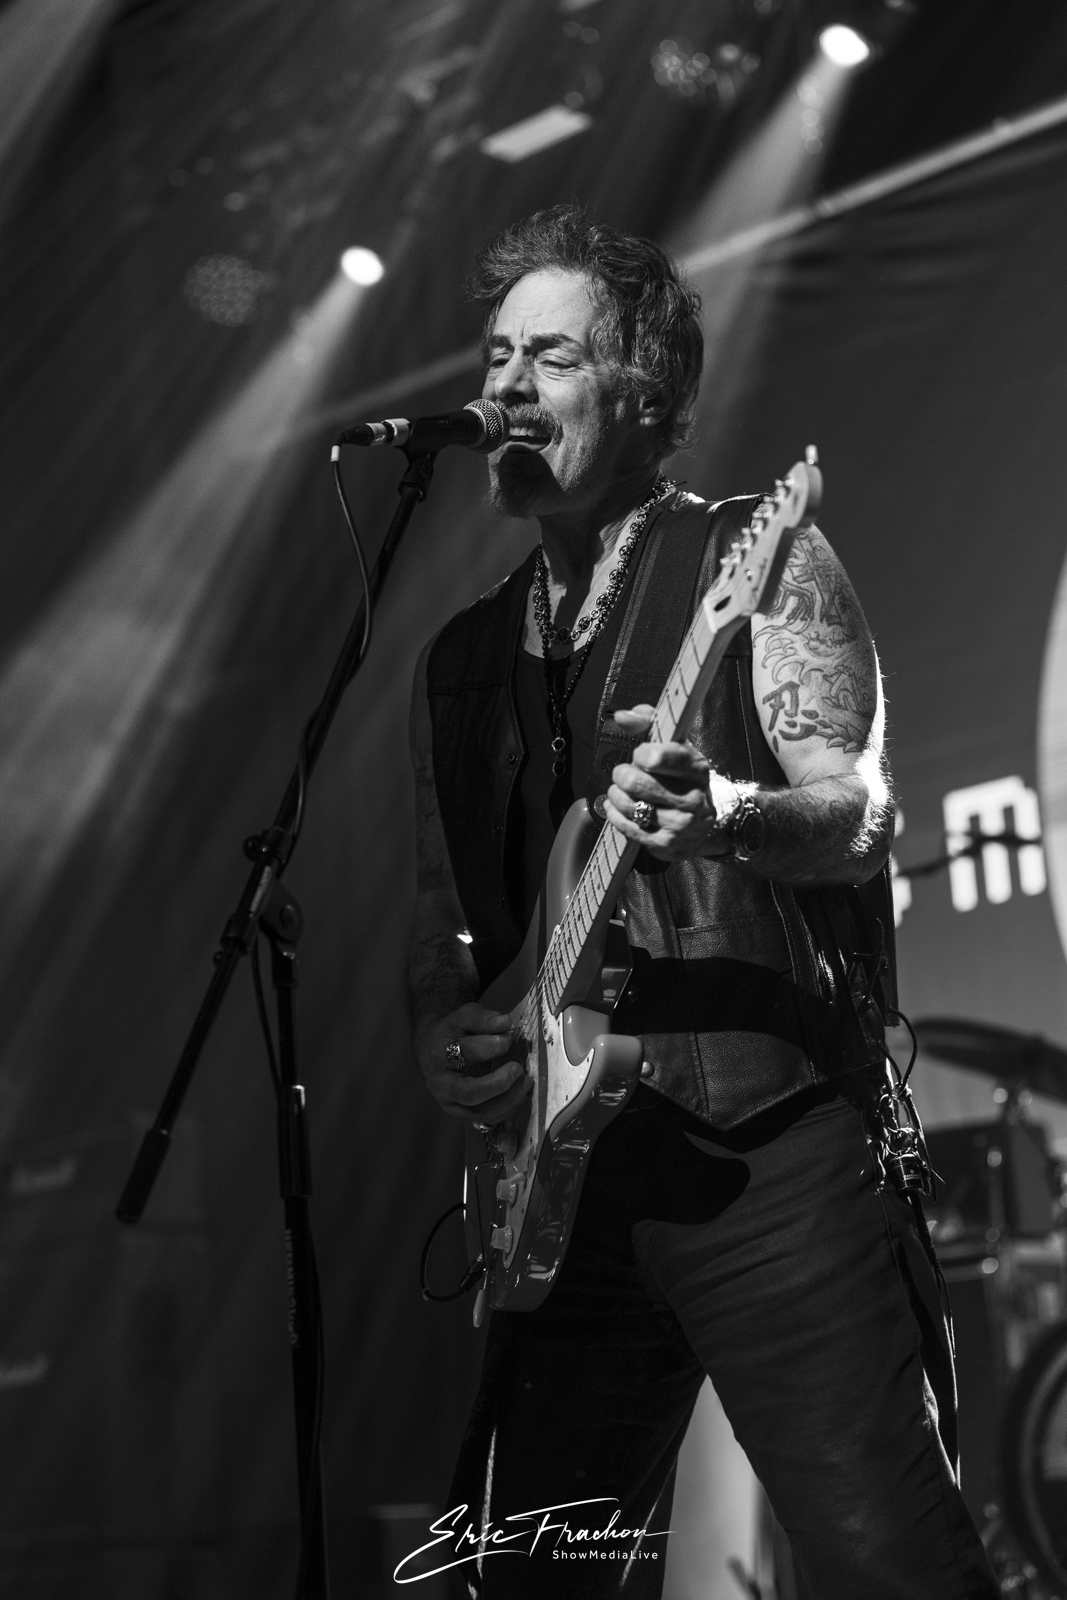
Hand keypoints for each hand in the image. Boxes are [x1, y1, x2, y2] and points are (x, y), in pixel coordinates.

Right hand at [415, 1002, 531, 1125]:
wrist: (432, 1053)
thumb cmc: (451, 1034)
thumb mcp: (462, 1017)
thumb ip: (483, 1018)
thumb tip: (506, 1023)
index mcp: (440, 1056)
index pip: (466, 1053)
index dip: (490, 1046)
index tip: (508, 1038)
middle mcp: (442, 1086)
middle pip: (469, 1093)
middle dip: (498, 1084)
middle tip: (517, 1069)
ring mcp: (451, 1105)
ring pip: (480, 1112)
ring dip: (508, 1100)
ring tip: (526, 1083)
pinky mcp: (462, 1116)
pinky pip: (486, 1121)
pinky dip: (507, 1110)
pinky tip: (520, 1096)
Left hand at [603, 705, 734, 860]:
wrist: (704, 826)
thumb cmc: (681, 779)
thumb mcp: (674, 747)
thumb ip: (649, 723)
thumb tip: (622, 716)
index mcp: (697, 768)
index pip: (657, 756)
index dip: (641, 754)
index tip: (642, 755)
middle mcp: (692, 798)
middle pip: (633, 781)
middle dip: (622, 774)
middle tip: (626, 774)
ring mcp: (679, 824)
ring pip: (627, 804)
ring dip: (617, 795)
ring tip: (624, 792)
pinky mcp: (665, 844)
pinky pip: (625, 826)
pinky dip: (615, 813)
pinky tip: (620, 808)